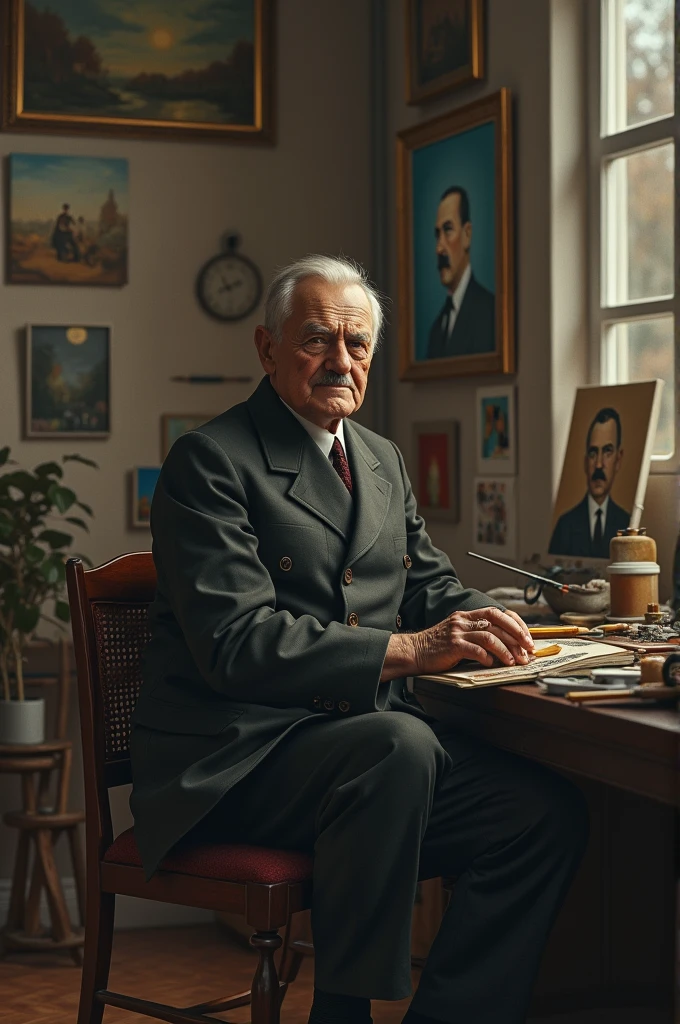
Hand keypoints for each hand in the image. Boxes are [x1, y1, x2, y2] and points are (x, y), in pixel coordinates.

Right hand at [412, 606, 533, 674]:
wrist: (415, 651)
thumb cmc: (438, 647)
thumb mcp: (459, 634)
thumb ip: (478, 635)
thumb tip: (505, 646)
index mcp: (467, 615)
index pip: (497, 612)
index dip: (515, 623)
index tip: (527, 637)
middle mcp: (463, 620)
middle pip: (497, 623)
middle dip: (516, 637)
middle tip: (527, 651)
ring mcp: (458, 632)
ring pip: (489, 636)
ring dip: (505, 650)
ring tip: (513, 661)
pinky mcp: (453, 645)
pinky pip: (475, 650)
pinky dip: (487, 658)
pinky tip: (492, 664)